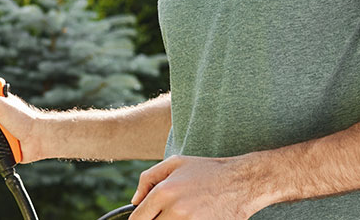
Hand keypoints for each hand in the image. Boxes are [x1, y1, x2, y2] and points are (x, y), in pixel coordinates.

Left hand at [129, 155, 263, 218]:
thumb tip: (134, 201)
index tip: (142, 219)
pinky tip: (190, 218)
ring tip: (177, 215)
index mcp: (164, 192)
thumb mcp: (174, 163)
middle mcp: (176, 211)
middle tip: (162, 214)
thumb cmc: (206, 171)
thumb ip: (148, 179)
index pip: (138, 218)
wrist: (242, 182)